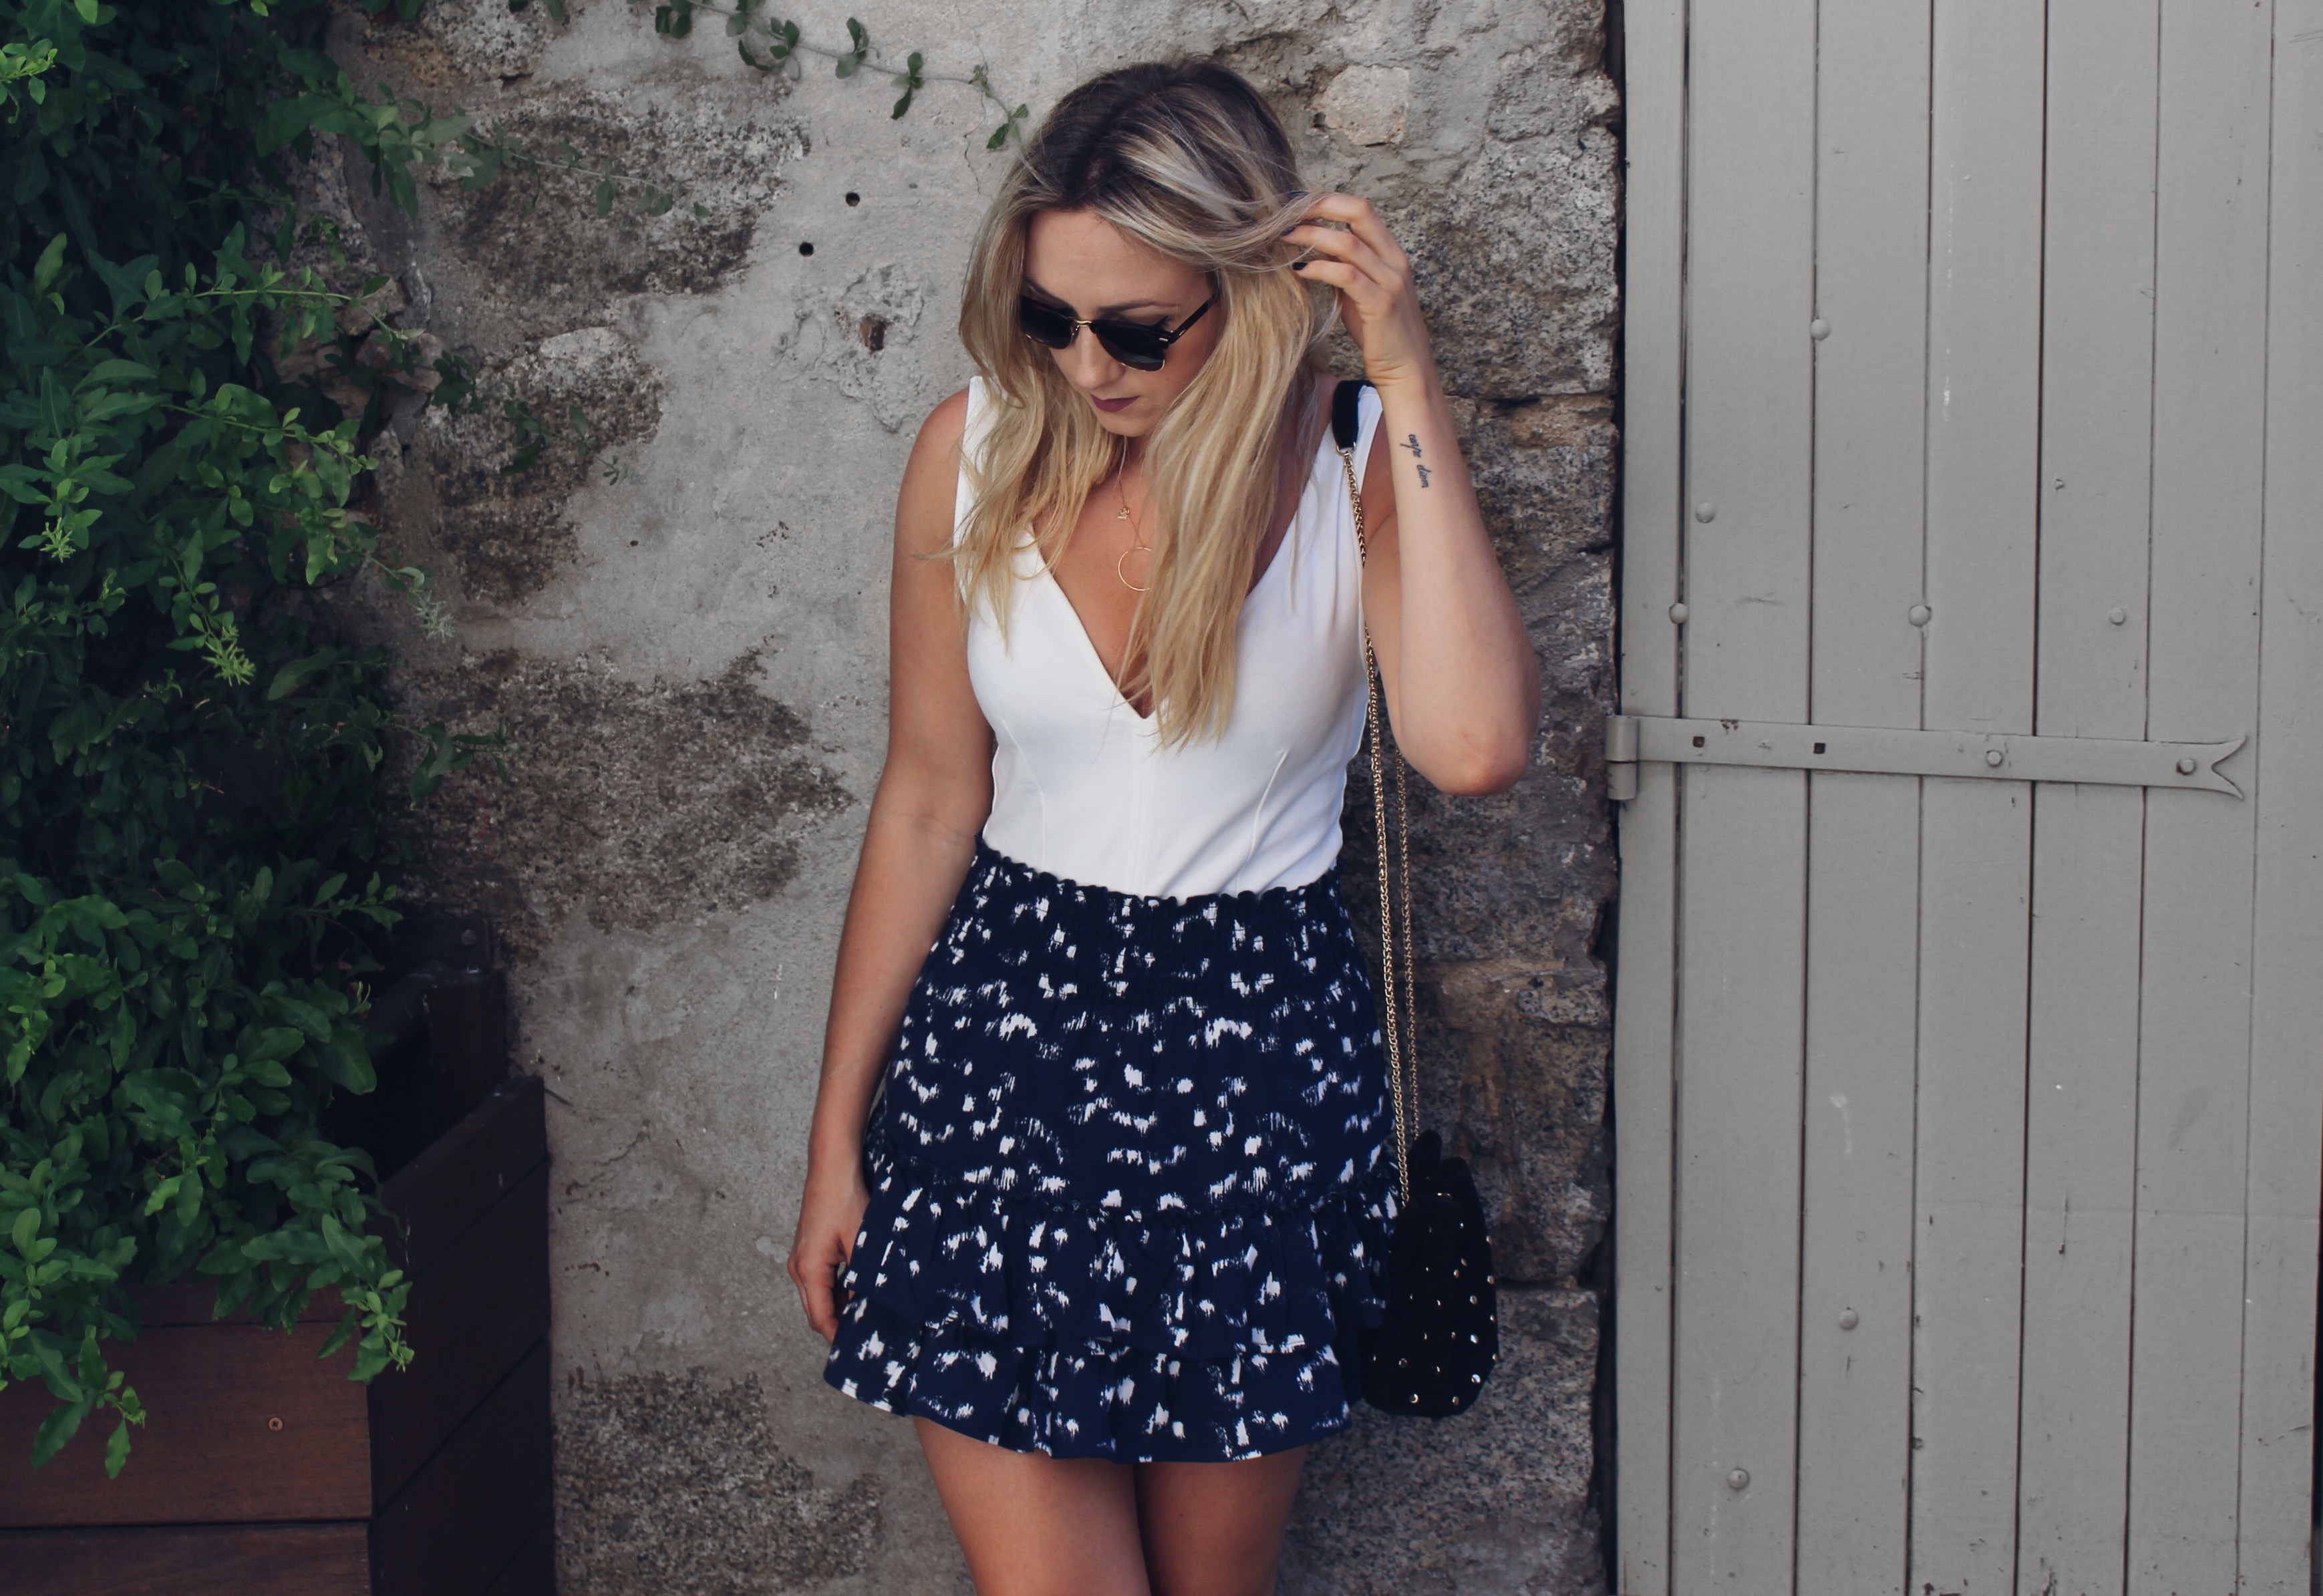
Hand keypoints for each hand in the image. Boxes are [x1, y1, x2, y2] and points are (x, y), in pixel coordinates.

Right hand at [787, 1158, 870, 1342]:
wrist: (833, 1166)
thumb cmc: (845, 1199)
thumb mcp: (862, 1243)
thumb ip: (865, 1277)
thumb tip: (875, 1305)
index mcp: (808, 1270)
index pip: (821, 1319)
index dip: (839, 1337)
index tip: (858, 1351)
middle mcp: (799, 1268)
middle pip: (817, 1311)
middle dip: (840, 1325)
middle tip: (869, 1335)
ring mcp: (802, 1258)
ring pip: (820, 1295)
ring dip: (841, 1306)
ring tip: (869, 1313)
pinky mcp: (810, 1249)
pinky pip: (822, 1280)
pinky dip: (839, 1289)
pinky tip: (861, 1288)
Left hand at [1284, 193, 1435, 390]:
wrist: (1407, 369)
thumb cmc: (1381, 332)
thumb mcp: (1361, 293)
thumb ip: (1345, 269)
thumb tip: (1312, 252)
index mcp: (1390, 252)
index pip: (1360, 209)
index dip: (1328, 200)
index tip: (1297, 204)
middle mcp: (1393, 259)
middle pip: (1358, 212)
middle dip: (1320, 206)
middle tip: (1287, 211)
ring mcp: (1389, 280)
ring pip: (1348, 242)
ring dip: (1312, 235)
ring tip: (1284, 236)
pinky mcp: (1380, 303)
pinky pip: (1346, 276)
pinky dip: (1320, 268)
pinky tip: (1299, 269)